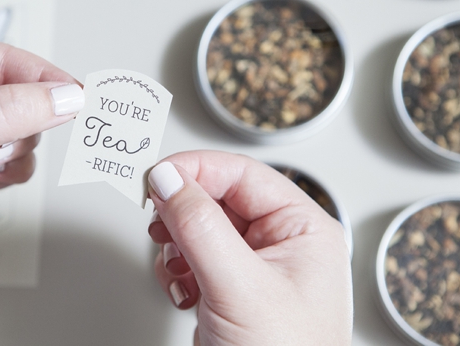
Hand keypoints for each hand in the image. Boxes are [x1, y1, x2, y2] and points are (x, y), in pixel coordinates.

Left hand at [0, 39, 84, 344]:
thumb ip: (9, 111)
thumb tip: (63, 95)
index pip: (5, 60)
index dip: (44, 76)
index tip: (77, 94)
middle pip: (20, 96)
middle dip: (24, 121)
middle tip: (10, 141)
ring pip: (22, 131)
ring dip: (17, 150)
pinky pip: (14, 162)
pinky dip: (14, 171)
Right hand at [147, 151, 352, 344]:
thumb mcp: (240, 287)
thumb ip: (201, 226)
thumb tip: (169, 178)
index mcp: (303, 228)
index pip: (241, 174)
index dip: (195, 169)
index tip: (157, 177)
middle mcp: (281, 242)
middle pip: (217, 198)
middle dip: (183, 212)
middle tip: (157, 218)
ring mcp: (254, 266)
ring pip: (200, 227)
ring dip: (177, 243)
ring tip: (176, 265)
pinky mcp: (230, 288)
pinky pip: (193, 256)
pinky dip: (177, 269)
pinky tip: (182, 290)